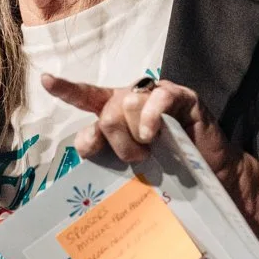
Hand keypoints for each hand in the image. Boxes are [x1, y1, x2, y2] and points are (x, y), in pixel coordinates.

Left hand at [40, 74, 246, 193]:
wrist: (213, 179)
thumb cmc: (169, 173)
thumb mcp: (129, 166)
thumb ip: (105, 153)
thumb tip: (87, 142)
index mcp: (116, 113)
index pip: (87, 97)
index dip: (67, 89)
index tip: (46, 80)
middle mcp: (133, 99)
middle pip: (106, 112)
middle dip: (117, 143)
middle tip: (138, 159)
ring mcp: (158, 95)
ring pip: (127, 106)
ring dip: (136, 139)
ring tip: (153, 152)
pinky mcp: (183, 97)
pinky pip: (157, 99)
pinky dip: (151, 118)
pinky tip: (153, 135)